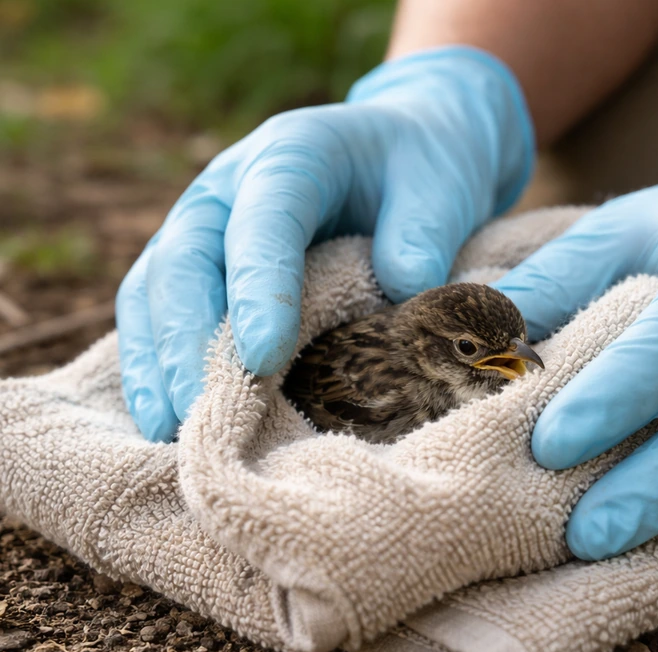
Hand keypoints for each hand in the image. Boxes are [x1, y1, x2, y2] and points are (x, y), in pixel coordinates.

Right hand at [116, 46, 532, 440]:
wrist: (406, 153)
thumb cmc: (421, 172)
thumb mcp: (441, 186)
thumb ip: (423, 232)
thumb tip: (402, 287)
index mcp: (292, 157)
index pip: (263, 222)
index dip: (258, 289)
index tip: (264, 358)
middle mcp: (231, 189)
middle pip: (186, 260)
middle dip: (187, 340)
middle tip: (202, 414)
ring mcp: (208, 228)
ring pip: (156, 290)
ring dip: (158, 362)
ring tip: (169, 431)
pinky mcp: (205, 268)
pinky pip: (159, 312)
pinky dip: (155, 364)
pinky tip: (164, 421)